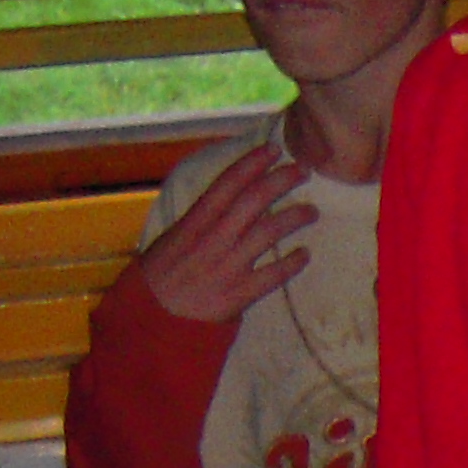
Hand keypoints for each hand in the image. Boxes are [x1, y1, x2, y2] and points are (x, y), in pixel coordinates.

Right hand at [139, 147, 316, 322]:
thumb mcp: (173, 238)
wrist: (155, 318)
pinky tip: (305, 254)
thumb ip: (201, 219)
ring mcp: (229, 265)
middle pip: (254, 200)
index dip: (252, 163)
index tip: (273, 149)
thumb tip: (227, 199)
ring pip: (269, 232)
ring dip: (295, 217)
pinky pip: (273, 275)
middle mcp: (214, 238)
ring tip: (312, 211)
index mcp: (195, 222)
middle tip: (304, 171)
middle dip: (281, 180)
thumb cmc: (162, 276)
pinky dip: (292, 263)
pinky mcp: (240, 294)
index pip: (228, 183)